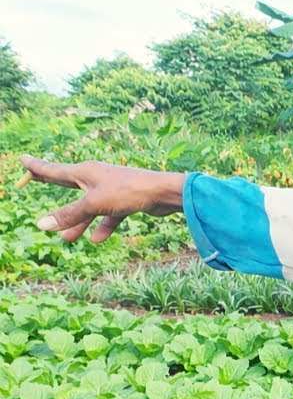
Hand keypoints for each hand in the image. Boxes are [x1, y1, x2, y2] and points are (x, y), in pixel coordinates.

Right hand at [17, 156, 186, 243]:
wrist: (165, 193)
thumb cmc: (129, 191)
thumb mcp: (94, 204)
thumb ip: (69, 215)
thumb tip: (42, 225)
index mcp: (85, 172)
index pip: (53, 170)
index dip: (36, 168)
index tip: (21, 159)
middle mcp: (96, 178)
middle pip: (66, 182)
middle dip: (49, 183)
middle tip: (29, 180)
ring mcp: (111, 189)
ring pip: (88, 206)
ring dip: (77, 221)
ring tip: (66, 239)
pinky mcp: (125, 201)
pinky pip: (109, 216)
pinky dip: (102, 227)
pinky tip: (96, 240)